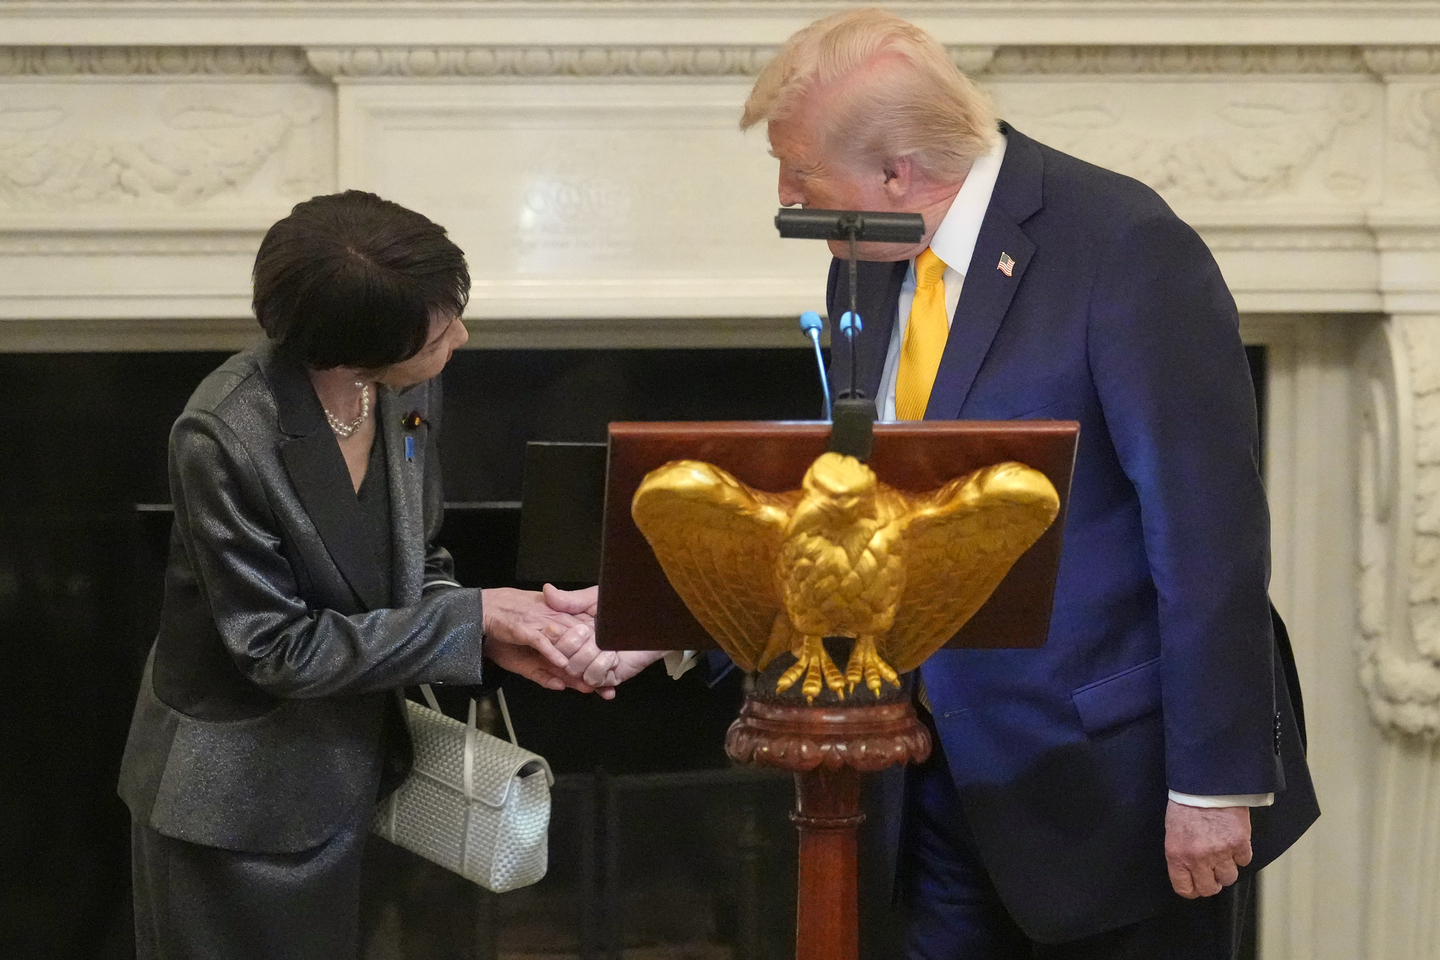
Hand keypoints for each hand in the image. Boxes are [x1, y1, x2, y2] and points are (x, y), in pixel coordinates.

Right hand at [480, 587, 597, 693]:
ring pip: (563, 644)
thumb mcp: (533, 636)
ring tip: (590, 682)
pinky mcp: (522, 627)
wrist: (482, 608)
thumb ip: (549, 654)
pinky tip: (563, 664)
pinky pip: (540, 641)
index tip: (608, 675)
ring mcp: (538, 621)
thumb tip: (563, 676)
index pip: (583, 636)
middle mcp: (552, 618)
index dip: (596, 656)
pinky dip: (552, 652)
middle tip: (605, 686)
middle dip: (592, 666)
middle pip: (578, 643)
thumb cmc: (507, 621)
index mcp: (559, 616)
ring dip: (577, 663)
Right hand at [536, 585, 661, 697]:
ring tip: (603, 644)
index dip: (552, 638)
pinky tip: (612, 655)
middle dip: (570, 646)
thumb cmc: (628, 606)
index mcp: (575, 632)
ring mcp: (596, 664)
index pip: (553, 642)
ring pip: (575, 671)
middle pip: (560, 660)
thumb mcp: (597, 599)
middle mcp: (582, 650)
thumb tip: (547, 591)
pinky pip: (594, 678)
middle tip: (586, 631)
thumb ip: (572, 599)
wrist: (655, 618)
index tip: (553, 628)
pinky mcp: (610, 676)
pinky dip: (600, 667)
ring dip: (587, 656)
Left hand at [1164, 801, 1252, 897]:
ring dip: (1227, 869)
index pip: (1185, 888)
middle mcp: (1198, 858)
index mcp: (1177, 855)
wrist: (1206, 784)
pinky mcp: (1240, 844)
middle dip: (1212, 882)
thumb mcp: (1173, 832)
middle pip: (1209, 888)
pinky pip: (1244, 861)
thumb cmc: (1185, 805)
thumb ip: (1181, 855)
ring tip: (1224, 854)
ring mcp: (1220, 852)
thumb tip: (1191, 872)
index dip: (1192, 889)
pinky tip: (1234, 842)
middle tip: (1213, 871)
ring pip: (1229, 878)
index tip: (1197, 885)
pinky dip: (1241, 854)